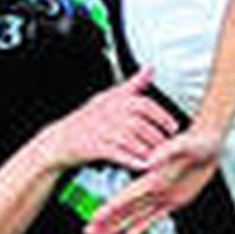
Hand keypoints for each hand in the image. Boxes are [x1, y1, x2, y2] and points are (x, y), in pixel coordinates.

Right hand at [43, 66, 178, 170]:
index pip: (144, 104)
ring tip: (157, 156)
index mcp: (115, 99)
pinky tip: (142, 165)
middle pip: (140, 124)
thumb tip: (150, 68)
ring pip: (131, 140)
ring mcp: (100, 130)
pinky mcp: (93, 147)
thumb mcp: (110, 96)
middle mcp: (108, 113)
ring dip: (146, 149)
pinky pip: (117, 153)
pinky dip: (131, 160)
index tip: (174, 128)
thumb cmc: (88, 118)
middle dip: (156, 137)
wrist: (60, 139)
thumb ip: (133, 85)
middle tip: (167, 146)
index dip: (162, 116)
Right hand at [84, 123, 225, 233]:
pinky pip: (154, 217)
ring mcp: (162, 195)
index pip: (126, 196)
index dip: (111, 208)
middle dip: (107, 222)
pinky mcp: (175, 200)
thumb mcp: (185, 144)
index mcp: (152, 177)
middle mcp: (153, 187)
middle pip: (124, 209)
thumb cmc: (199, 140)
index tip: (95, 217)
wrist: (211, 142)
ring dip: (118, 227)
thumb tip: (152, 159)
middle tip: (90, 233)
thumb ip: (168, 151)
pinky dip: (140, 227)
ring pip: (134, 216)